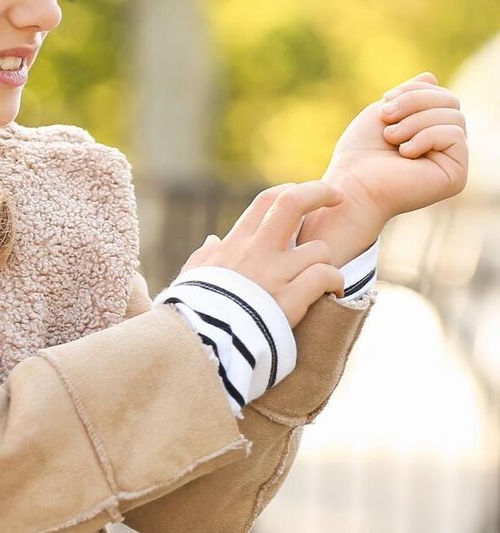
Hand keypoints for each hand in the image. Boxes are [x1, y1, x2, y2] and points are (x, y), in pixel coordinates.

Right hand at [180, 181, 346, 328]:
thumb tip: (213, 241)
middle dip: (320, 193)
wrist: (202, 341)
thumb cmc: (194, 309)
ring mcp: (274, 273)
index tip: (304, 194)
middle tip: (337, 197)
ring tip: (325, 276)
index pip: (265, 201)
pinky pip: (325, 276)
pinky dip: (335, 282)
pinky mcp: (290, 299)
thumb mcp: (194, 276)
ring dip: (326, 262)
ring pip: (318, 249)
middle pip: (292, 204)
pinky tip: (333, 292)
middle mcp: (256, 251)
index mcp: (235, 244)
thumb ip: (205, 256)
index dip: (290, 191)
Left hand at [321, 71, 468, 225]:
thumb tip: (431, 76)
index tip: (385, 101)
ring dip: (415, 121)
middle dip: (414, 101)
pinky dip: (425, 137)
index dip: (414, 90)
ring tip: (390, 138)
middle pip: (451, 101)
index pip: (441, 94)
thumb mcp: (384, 113)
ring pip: (454, 116)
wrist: (352, 184)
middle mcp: (445, 147)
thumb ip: (408, 96)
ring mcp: (453, 161)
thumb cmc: (360, 153)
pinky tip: (405, 153)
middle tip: (385, 117)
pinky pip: (455, 135)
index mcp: (430, 130)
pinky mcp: (456, 175)